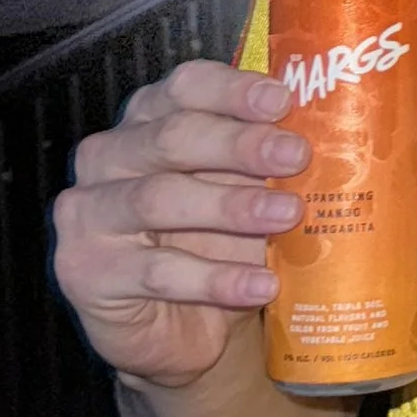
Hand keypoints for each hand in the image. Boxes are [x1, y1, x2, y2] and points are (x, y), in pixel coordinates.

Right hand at [52, 59, 311, 388]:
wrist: (179, 328)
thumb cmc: (213, 243)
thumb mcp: (242, 192)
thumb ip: (266, 162)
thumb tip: (331, 136)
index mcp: (147, 121)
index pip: (183, 87)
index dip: (232, 90)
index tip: (282, 100)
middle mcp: (108, 157)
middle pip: (171, 138)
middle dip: (240, 145)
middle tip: (296, 156)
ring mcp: (89, 213)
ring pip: (160, 198)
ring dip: (231, 206)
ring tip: (288, 215)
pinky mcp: (85, 270)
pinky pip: (156, 271)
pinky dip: (216, 278)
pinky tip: (262, 285)